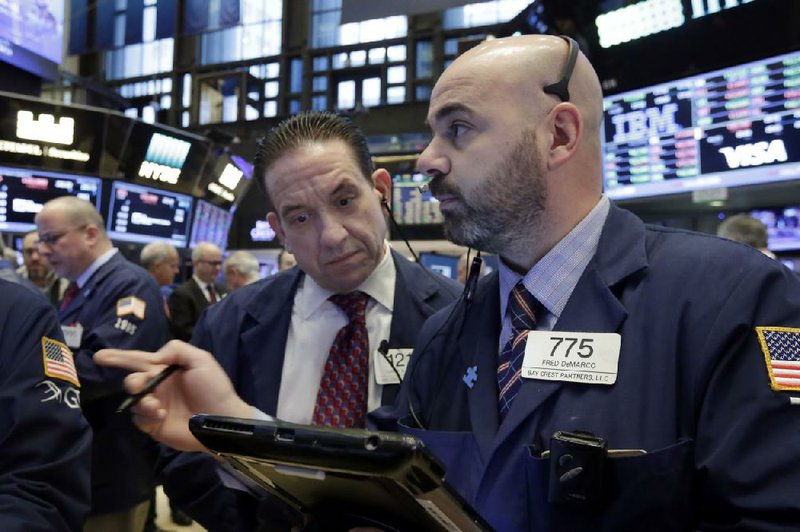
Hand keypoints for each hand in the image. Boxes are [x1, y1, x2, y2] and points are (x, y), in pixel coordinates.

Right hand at [96, 340, 252, 451]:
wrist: (222, 419)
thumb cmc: (214, 388)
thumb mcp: (201, 360)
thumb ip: (176, 350)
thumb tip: (154, 358)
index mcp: (167, 370)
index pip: (139, 360)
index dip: (119, 358)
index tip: (99, 356)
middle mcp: (158, 387)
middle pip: (132, 380)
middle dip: (132, 381)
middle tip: (141, 384)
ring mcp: (155, 406)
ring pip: (133, 400)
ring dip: (141, 400)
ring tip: (157, 406)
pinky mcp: (153, 425)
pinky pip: (137, 418)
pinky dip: (145, 415)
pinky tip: (160, 415)